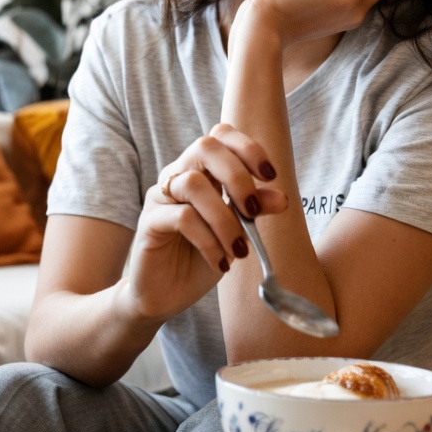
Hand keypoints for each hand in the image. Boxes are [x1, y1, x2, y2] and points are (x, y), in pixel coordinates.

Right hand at [123, 124, 288, 321]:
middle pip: (204, 147)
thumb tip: (282, 198)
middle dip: (237, 176)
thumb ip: (253, 211)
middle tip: (252, 210)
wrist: (165, 296)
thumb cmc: (199, 259)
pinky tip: (221, 262)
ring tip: (239, 250)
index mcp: (200, 171)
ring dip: (224, 219)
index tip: (270, 176)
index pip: (220, 135)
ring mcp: (160, 197)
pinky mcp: (149, 222)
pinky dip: (209, 241)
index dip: (248, 147)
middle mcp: (177, 176)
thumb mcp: (236, 234)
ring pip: (193, 183)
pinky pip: (182, 218)